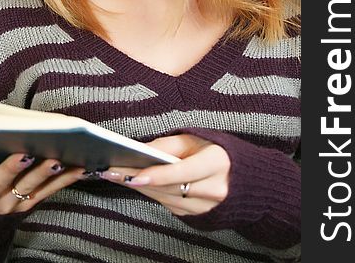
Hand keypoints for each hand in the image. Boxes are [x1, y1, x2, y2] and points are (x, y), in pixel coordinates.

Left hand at [101, 134, 230, 215]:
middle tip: (111, 171)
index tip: (134, 175)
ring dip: (139, 187)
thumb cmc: (216, 151)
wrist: (243, 179)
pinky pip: (169, 205)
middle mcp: (214, 189)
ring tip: (114, 175)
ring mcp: (206, 207)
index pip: (182, 172)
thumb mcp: (196, 139)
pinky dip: (150, 193)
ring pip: (166, 199)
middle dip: (139, 179)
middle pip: (169, 188)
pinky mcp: (197, 215)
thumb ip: (168, 146)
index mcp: (216, 163)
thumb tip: (141, 151)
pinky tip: (133, 183)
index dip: (158, 175)